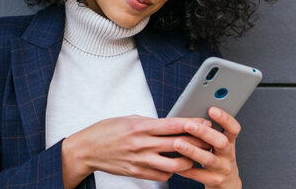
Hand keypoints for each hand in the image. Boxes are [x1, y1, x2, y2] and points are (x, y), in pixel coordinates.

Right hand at [61, 115, 210, 187]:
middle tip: (208, 140)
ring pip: (175, 165)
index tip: (205, 122)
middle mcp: (142, 144)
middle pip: (179, 144)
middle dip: (198, 142)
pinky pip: (162, 176)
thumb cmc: (106, 131)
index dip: (192, 124)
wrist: (87, 149)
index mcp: (140, 127)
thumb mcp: (128, 119)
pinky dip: (171, 171)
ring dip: (188, 160)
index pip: (173, 125)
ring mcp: (140, 160)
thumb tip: (170, 124)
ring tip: (192, 155)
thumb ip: (149, 123)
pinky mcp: (137, 173)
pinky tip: (172, 165)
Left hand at [172, 107, 241, 188]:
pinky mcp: (214, 181)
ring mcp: (222, 169)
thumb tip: (188, 114)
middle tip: (188, 125)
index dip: (225, 119)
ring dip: (192, 150)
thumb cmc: (217, 158)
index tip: (212, 109)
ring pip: (208, 159)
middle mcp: (228, 155)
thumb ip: (208, 131)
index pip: (233, 129)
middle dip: (204, 132)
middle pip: (221, 142)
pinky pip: (198, 174)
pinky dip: (185, 168)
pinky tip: (174, 161)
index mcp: (229, 142)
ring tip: (178, 143)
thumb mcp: (217, 144)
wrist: (227, 184)